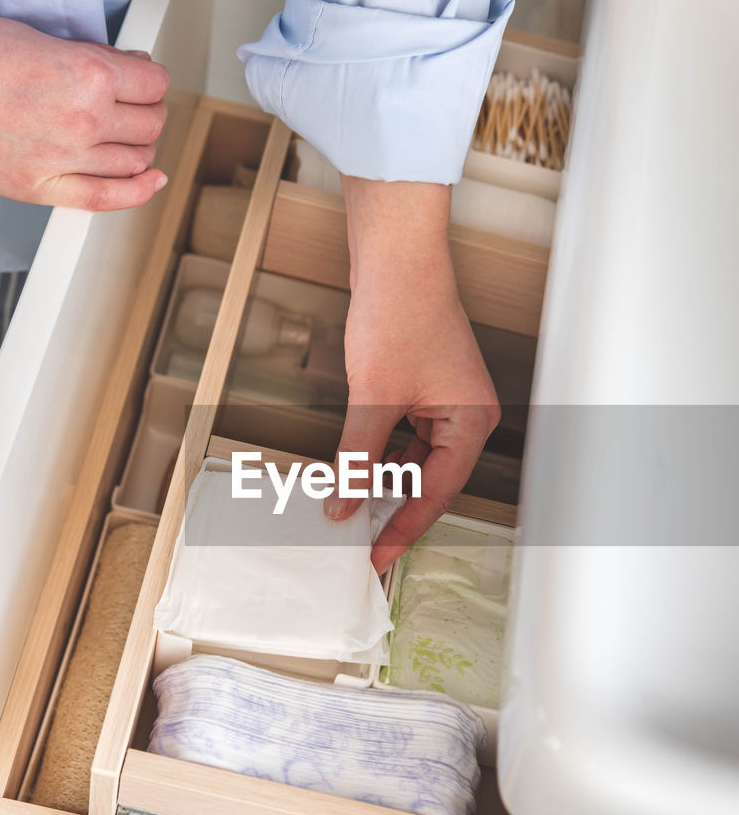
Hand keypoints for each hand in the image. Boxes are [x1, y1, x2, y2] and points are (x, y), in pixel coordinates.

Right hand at [0, 0, 169, 210]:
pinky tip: (149, 180)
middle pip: (151, 125)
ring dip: (139, 148)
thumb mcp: (43, 38)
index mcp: (87, 74)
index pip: (154, 84)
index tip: (146, 82)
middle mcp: (82, 119)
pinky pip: (107, 199)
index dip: (153, 81)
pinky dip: (137, 191)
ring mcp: (62, 159)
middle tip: (136, 107)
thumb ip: (93, 60)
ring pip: (136, 161)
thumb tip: (134, 70)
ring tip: (125, 136)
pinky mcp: (39, 188)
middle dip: (149, 112)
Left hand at [325, 176, 500, 572]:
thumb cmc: (400, 312)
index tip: (374, 557)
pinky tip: (357, 469)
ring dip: (385, 483)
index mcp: (471, 422)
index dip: (402, 529)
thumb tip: (344, 502)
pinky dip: (383, 454)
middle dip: (394, 510)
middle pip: (431, 482)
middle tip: (360, 542)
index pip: (436, 494)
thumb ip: (358, 459)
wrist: (394, 258)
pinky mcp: (427, 388)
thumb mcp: (373, 398)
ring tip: (352, 510)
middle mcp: (468, 416)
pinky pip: (407, 437)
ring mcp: (448, 401)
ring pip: (416, 461)